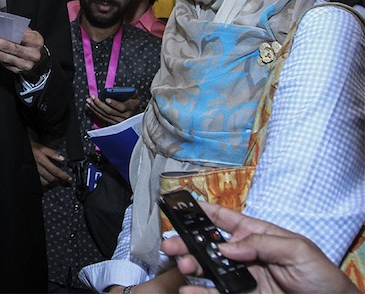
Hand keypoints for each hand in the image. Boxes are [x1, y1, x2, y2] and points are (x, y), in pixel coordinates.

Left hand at [0, 28, 49, 82]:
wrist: (41, 61)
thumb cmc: (32, 44)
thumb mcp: (31, 34)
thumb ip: (18, 29)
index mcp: (35, 41)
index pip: (16, 35)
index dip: (2, 31)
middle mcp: (32, 54)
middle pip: (8, 47)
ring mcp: (25, 65)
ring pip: (3, 56)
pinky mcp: (18, 71)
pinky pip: (3, 63)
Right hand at [30, 141, 70, 186]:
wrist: (17, 150)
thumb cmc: (30, 147)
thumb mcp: (42, 147)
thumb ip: (52, 153)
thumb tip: (62, 158)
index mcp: (42, 161)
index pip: (56, 170)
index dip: (63, 176)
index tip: (69, 179)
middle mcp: (38, 168)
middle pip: (51, 178)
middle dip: (58, 179)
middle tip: (62, 178)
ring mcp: (34, 173)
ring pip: (45, 182)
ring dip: (51, 181)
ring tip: (54, 179)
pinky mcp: (30, 176)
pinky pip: (39, 182)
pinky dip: (44, 182)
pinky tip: (46, 179)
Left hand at [85, 94, 140, 124]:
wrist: (137, 116)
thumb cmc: (134, 104)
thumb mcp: (135, 97)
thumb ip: (128, 92)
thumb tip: (118, 90)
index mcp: (132, 107)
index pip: (122, 107)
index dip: (114, 103)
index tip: (106, 99)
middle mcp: (125, 116)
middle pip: (110, 111)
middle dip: (99, 104)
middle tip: (92, 97)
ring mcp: (119, 122)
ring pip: (105, 115)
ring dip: (95, 108)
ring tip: (89, 101)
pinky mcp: (114, 124)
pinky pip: (103, 118)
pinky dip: (96, 112)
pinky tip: (91, 107)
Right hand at [161, 201, 356, 293]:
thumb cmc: (321, 276)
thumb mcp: (297, 250)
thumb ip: (261, 243)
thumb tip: (228, 245)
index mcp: (256, 235)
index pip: (225, 219)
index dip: (202, 211)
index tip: (181, 207)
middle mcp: (244, 255)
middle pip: (209, 245)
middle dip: (187, 242)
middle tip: (170, 244)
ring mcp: (242, 278)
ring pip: (208, 270)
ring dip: (191, 266)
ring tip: (182, 266)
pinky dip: (200, 293)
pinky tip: (189, 291)